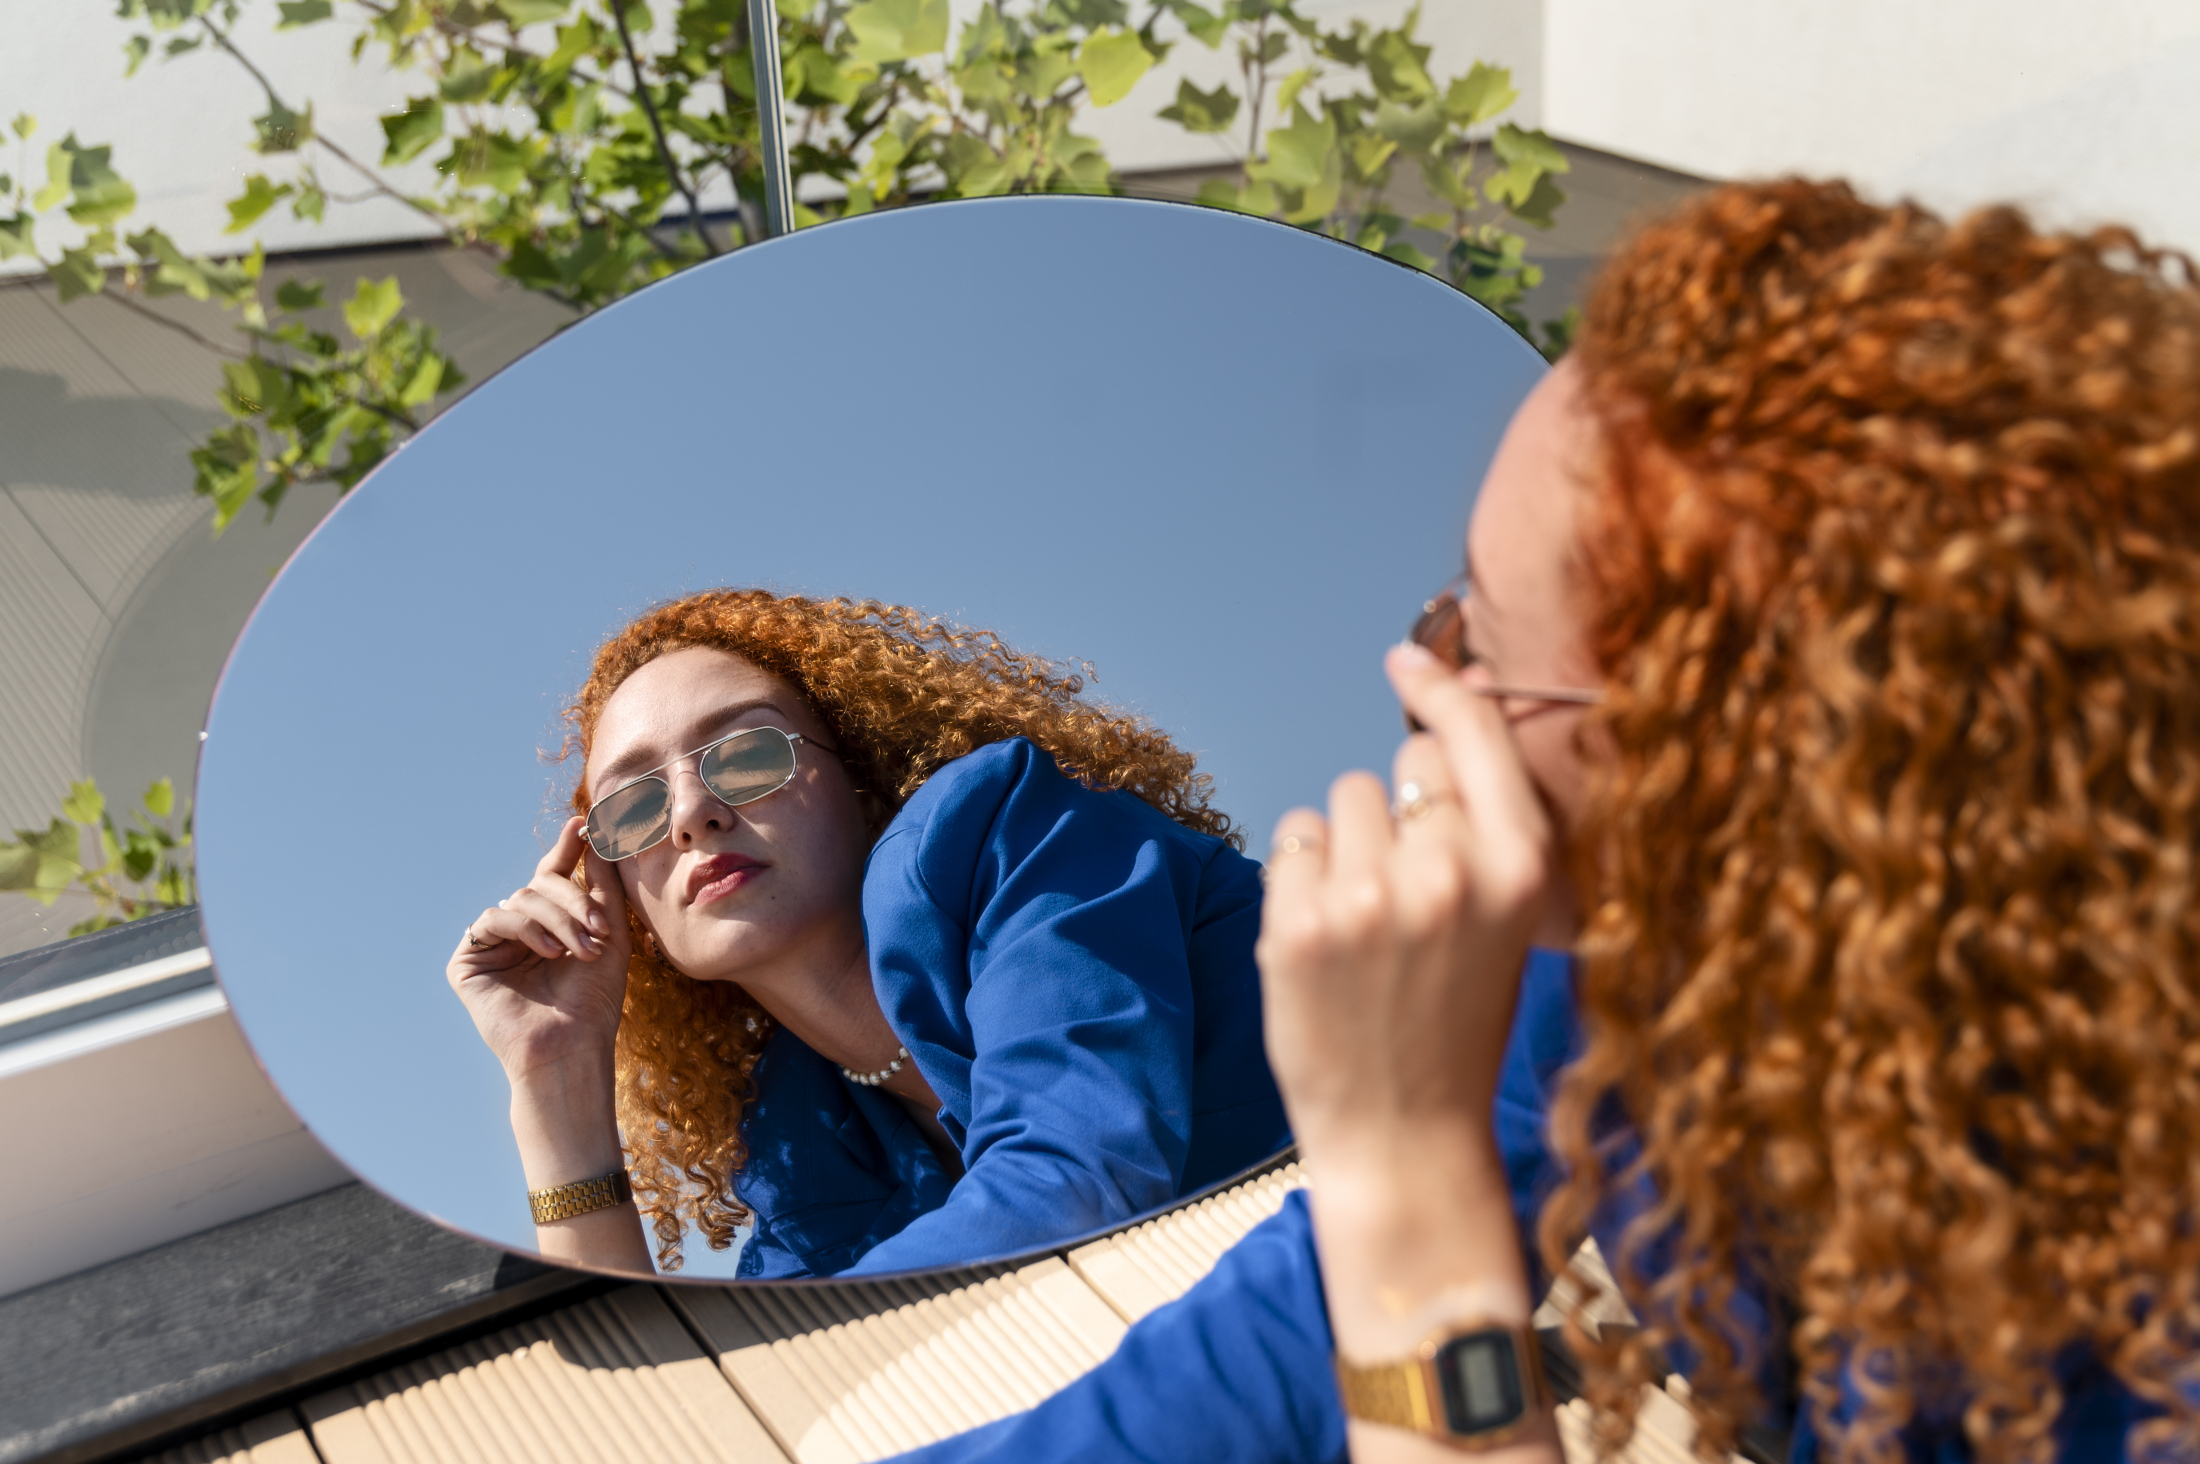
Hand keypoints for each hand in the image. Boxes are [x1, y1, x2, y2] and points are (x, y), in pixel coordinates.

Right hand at [447, 816, 633, 1086]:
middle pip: (540, 885)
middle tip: (597, 928)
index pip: (553, 877)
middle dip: (573, 900)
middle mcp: (518, 933)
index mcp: (549, 926)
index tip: (583, 824)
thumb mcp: (609, 931)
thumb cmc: (595, 998)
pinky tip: (546, 953)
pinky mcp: (467, 962)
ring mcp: (492, 946)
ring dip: (556, 918)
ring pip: (520, 897)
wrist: (572, 1044)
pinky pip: (493, 918)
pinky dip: (524, 928)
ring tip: (580, 949)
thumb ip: (600, 882)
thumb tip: (595, 831)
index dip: (567, 850)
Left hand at [1256, 642, 1553, 1176]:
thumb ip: (1487, 820)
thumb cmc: (1458, 1021)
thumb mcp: (1510, 919)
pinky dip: (1302, 876)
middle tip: (1408, 894)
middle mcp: (1447, 874)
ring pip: (1343, 799)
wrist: (1405, 1135)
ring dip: (1348, 843)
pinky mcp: (1295, 925)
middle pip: (1403, 763)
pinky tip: (1328, 938)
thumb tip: (1450, 703)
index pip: (1473, 733)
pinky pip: (1294, 837)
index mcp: (1520, 870)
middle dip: (1400, 808)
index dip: (1439, 686)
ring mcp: (1366, 899)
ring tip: (1368, 925)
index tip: (1406, 658)